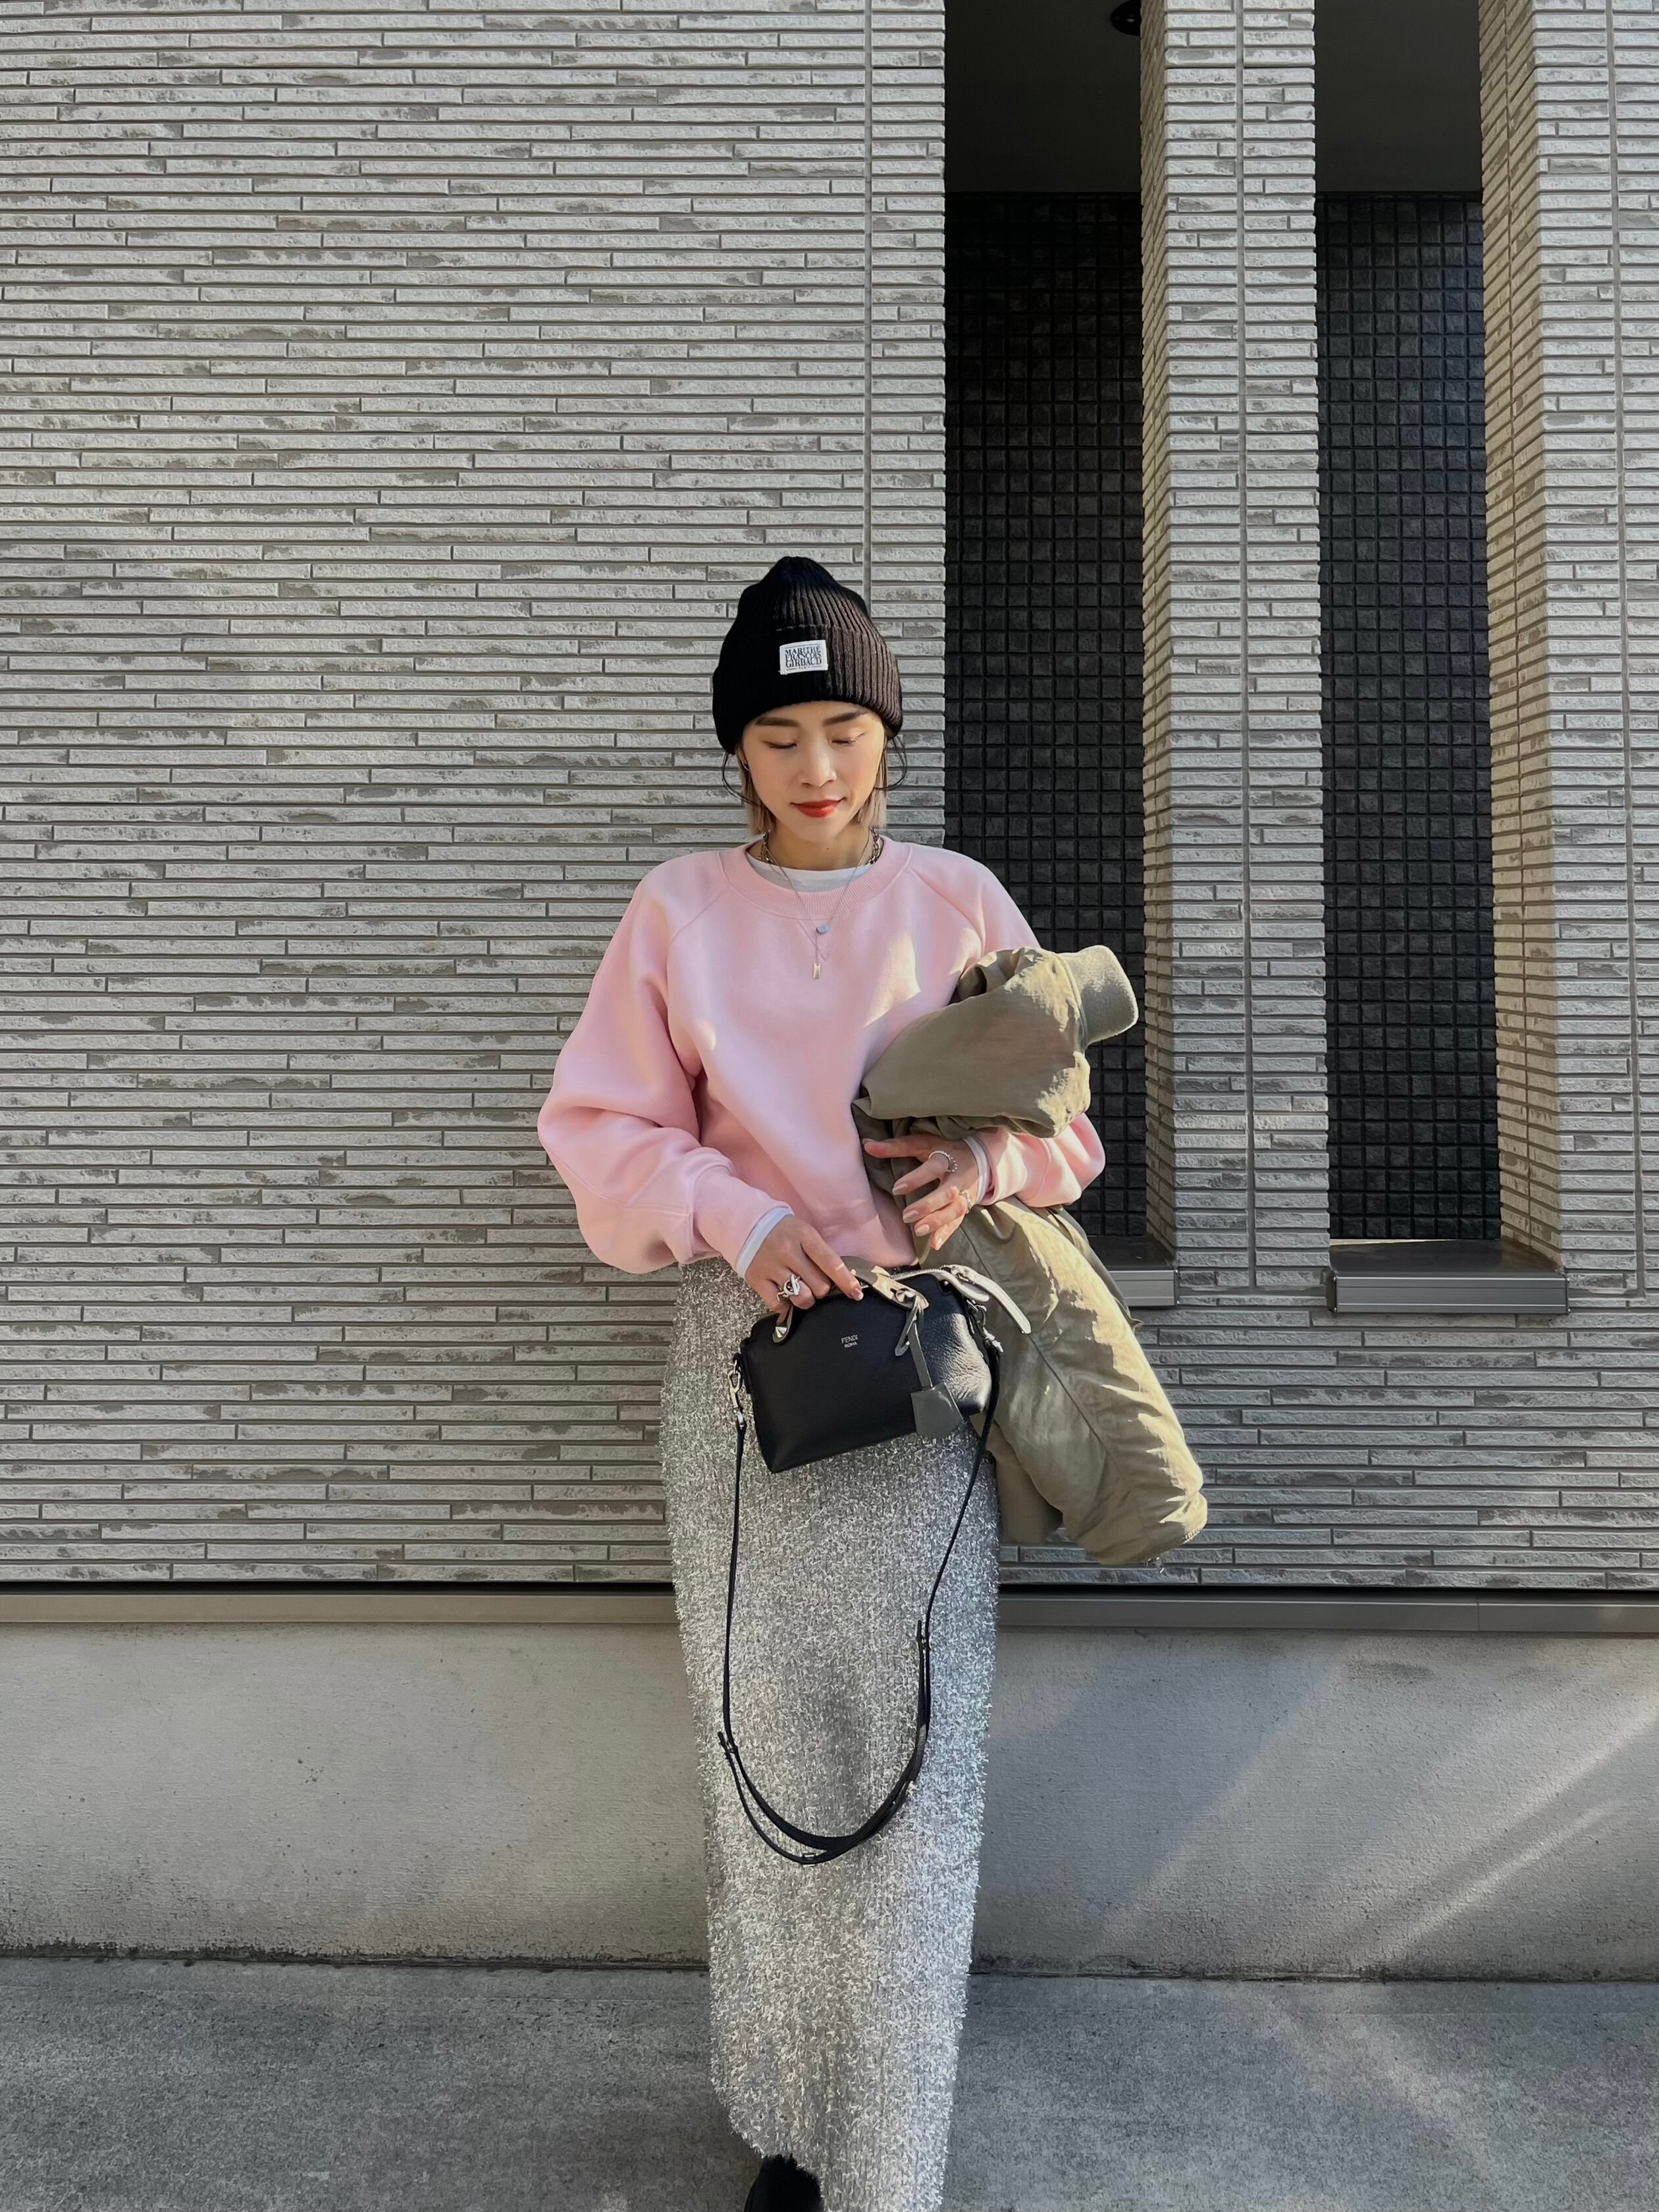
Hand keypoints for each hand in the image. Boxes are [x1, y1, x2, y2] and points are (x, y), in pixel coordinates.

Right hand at [743, 1216, 866, 1314]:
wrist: (749, 1225)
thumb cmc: (785, 1232)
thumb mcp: (806, 1233)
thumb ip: (821, 1254)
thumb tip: (842, 1280)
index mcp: (804, 1236)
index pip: (831, 1263)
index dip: (846, 1281)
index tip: (856, 1294)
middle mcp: (787, 1251)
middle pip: (819, 1285)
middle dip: (823, 1289)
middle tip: (817, 1282)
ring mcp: (771, 1266)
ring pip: (801, 1298)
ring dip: (807, 1298)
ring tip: (803, 1289)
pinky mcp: (757, 1280)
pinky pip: (779, 1305)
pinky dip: (786, 1304)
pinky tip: (786, 1294)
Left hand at [861, 1134, 982, 1254]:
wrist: (978, 1158)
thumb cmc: (943, 1150)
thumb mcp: (923, 1144)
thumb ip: (896, 1146)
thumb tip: (868, 1146)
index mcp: (946, 1159)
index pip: (933, 1168)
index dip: (916, 1178)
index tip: (897, 1188)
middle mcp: (957, 1178)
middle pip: (946, 1193)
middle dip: (928, 1205)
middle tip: (907, 1216)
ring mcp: (963, 1195)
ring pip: (954, 1210)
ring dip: (937, 1221)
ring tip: (918, 1231)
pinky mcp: (965, 1207)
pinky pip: (957, 1223)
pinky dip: (945, 1234)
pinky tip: (933, 1244)